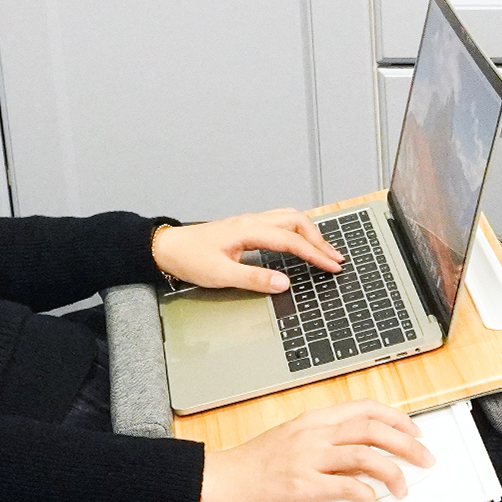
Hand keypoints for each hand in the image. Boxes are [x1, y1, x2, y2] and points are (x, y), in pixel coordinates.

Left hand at [153, 208, 341, 294]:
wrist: (167, 247)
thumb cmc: (189, 258)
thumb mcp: (221, 274)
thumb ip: (255, 278)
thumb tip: (284, 282)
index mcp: (249, 231)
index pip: (292, 241)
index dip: (315, 255)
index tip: (332, 267)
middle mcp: (252, 222)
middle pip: (296, 222)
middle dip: (319, 240)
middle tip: (335, 259)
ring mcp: (249, 223)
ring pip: (289, 218)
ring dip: (310, 233)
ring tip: (324, 251)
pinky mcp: (246, 228)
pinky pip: (279, 223)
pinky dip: (297, 231)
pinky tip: (301, 243)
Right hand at [197, 400, 435, 501]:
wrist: (222, 480)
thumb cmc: (253, 465)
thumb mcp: (292, 439)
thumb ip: (325, 441)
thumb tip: (360, 453)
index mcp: (314, 420)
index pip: (366, 409)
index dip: (397, 419)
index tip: (414, 432)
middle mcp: (314, 433)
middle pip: (374, 429)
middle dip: (407, 444)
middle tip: (423, 459)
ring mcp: (308, 458)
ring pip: (366, 455)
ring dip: (393, 472)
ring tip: (403, 488)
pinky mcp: (303, 485)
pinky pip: (347, 486)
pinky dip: (366, 495)